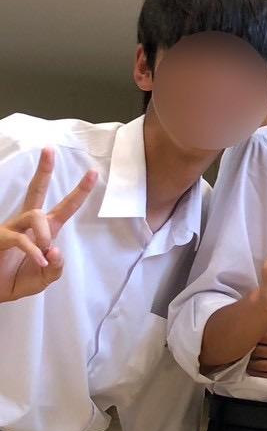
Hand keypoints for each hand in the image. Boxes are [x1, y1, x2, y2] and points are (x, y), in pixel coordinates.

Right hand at [0, 148, 98, 301]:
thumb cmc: (19, 280)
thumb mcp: (47, 276)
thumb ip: (57, 266)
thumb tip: (55, 250)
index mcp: (46, 230)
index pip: (66, 207)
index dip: (80, 190)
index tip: (93, 172)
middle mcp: (29, 224)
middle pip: (36, 191)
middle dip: (44, 171)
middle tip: (50, 150)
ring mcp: (13, 229)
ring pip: (34, 215)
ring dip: (44, 232)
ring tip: (44, 249)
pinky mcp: (1, 238)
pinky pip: (21, 239)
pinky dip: (33, 251)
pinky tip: (38, 260)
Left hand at [248, 312, 266, 381]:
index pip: (266, 338)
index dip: (254, 335)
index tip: (248, 332)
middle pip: (261, 353)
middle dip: (250, 349)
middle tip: (242, 345)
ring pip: (264, 367)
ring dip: (252, 363)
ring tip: (243, 359)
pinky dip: (262, 374)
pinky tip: (255, 371)